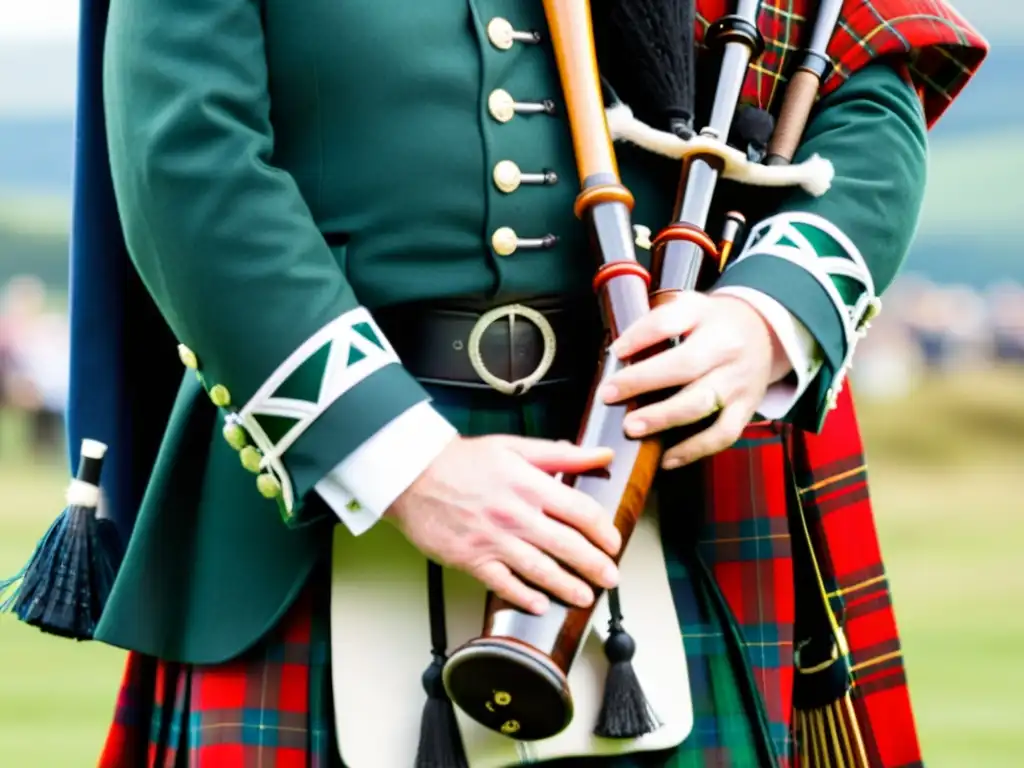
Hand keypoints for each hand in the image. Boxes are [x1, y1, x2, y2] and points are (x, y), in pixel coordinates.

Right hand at [383, 435, 621, 614]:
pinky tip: (540, 603)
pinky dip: (523, 596)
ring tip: (585, 596)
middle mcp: (515, 514)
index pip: (579, 510)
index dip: (603, 529)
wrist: (413, 475)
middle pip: (566, 545)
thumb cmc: (462, 461)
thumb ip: (561, 454)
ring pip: (540, 569)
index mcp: (529, 484)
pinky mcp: (471, 559)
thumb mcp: (514, 447)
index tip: (613, 541)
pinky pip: (503, 583)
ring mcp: (493, 540)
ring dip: (567, 586)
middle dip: (594, 564)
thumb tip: (601, 455)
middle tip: (610, 577)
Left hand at [601, 292, 789, 468]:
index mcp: (707, 318)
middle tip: (609, 395)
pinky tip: (667, 458)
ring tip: (632, 428)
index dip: (640, 336)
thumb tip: (619, 353)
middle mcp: (726, 350)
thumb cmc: (714, 325)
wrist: (765, 334)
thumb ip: (656, 324)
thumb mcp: (689, 308)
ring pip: (701, 404)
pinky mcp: (746, 409)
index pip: (670, 322)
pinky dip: (694, 450)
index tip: (616, 351)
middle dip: (644, 381)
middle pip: (686, 365)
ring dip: (663, 418)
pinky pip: (722, 435)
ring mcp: (738, 382)